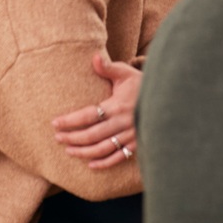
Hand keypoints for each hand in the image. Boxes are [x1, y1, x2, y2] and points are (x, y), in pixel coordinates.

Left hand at [52, 52, 142, 169]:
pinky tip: (91, 165)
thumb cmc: (141, 83)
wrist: (167, 97)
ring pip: (103, 148)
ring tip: (69, 151)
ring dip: (84, 152)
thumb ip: (108, 68)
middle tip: (58, 138)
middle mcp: (123, 122)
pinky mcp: (137, 143)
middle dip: (72, 138)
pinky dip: (104, 163)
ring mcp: (130, 135)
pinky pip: (119, 157)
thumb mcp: (126, 73)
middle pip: (92, 135)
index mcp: (117, 105)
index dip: (70, 121)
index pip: (88, 115)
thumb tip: (94, 58)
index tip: (55, 123)